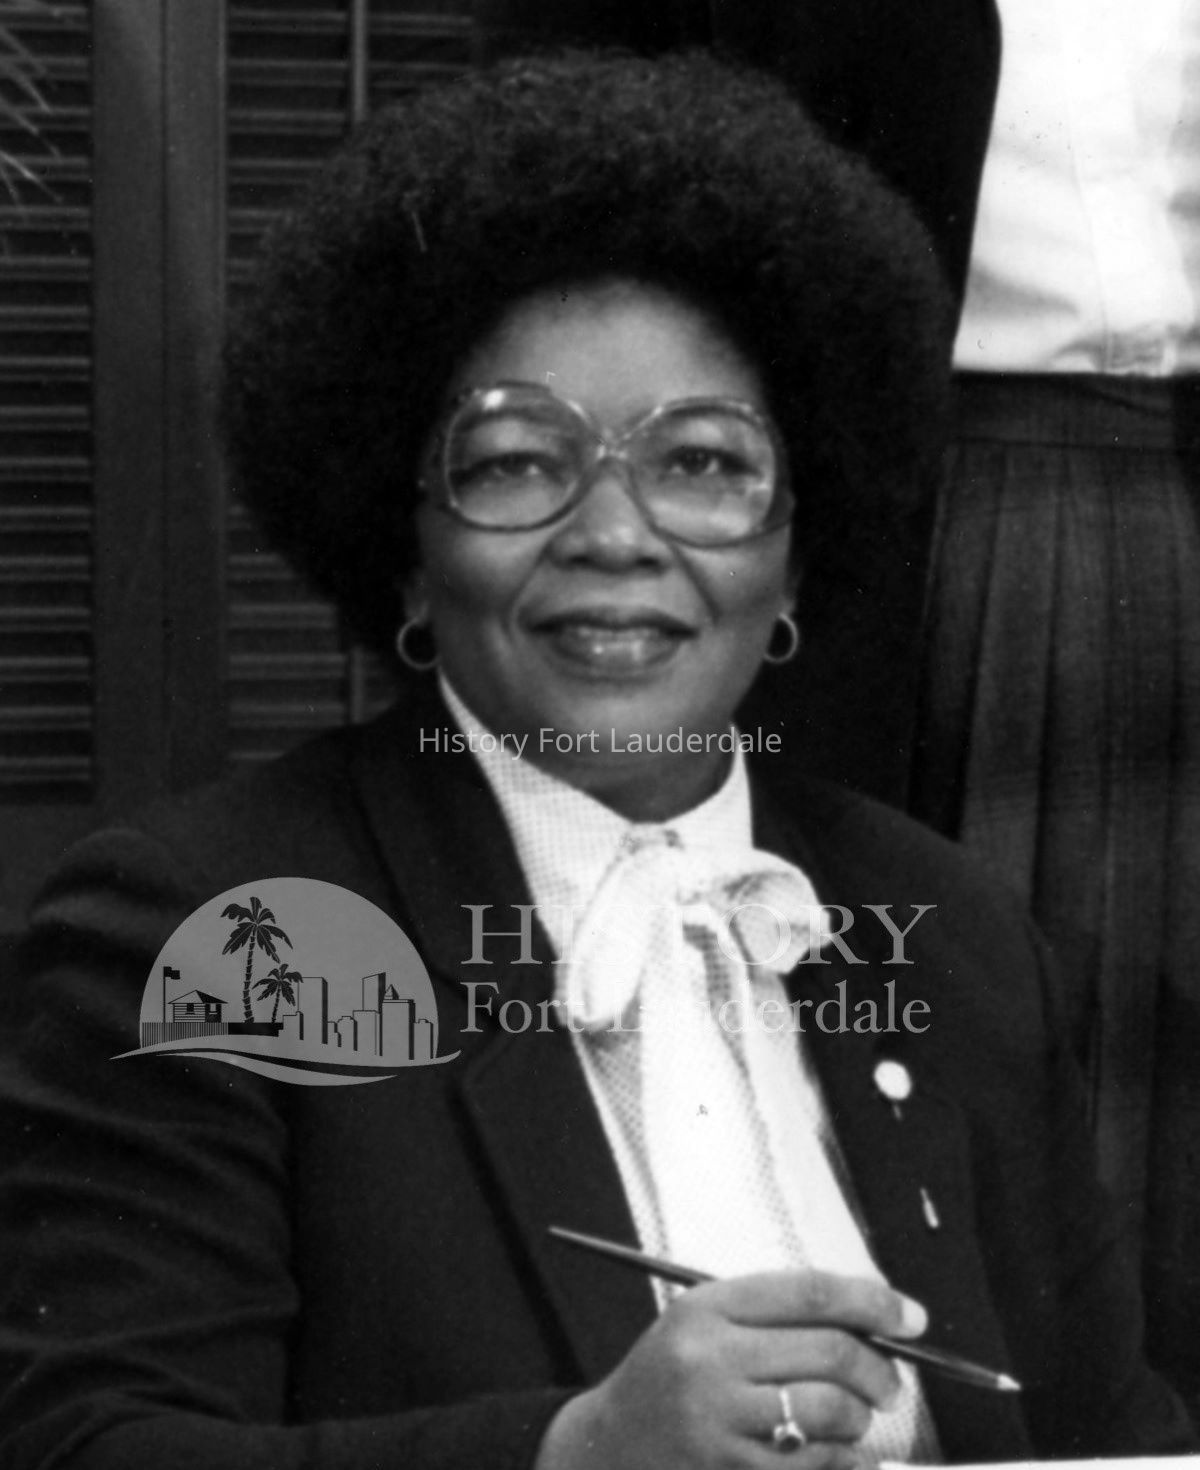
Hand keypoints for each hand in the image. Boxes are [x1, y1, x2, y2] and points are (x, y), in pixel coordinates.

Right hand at [535, 1269, 927, 1469]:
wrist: (607, 1449)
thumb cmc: (671, 1377)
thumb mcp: (705, 1322)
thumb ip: (777, 1316)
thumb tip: (875, 1321)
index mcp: (706, 1308)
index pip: (809, 1292)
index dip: (872, 1302)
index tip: (911, 1317)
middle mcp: (710, 1361)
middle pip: (829, 1353)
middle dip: (878, 1369)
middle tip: (890, 1382)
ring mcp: (718, 1424)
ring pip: (830, 1413)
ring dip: (860, 1418)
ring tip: (854, 1417)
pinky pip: (812, 1465)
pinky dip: (839, 1460)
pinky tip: (832, 1454)